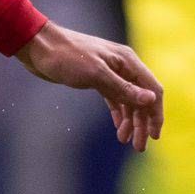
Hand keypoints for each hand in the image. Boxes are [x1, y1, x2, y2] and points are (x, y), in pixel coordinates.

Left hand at [17, 21, 164, 149]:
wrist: (38, 46)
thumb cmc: (66, 56)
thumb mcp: (96, 74)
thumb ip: (123, 88)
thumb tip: (150, 99)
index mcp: (128, 61)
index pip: (152, 90)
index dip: (156, 114)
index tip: (154, 136)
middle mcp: (123, 66)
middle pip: (141, 98)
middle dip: (142, 123)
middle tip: (138, 147)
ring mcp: (110, 72)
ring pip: (128, 100)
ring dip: (129, 121)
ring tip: (125, 140)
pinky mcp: (96, 79)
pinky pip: (114, 98)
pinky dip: (118, 113)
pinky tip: (118, 127)